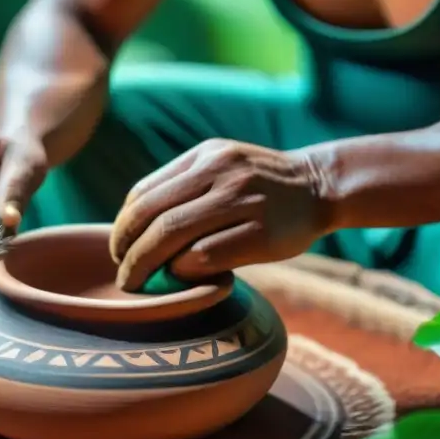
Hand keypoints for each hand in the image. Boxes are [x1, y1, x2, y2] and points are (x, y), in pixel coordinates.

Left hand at [109, 139, 331, 289]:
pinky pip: (206, 254)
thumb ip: (186, 187)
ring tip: (141, 283)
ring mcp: (242, 199)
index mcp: (206, 155)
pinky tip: (181, 278)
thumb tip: (136, 232)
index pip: (144, 192)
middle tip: (125, 276)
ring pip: (173, 234)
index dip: (123, 226)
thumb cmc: (262, 186)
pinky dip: (184, 269)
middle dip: (129, 251)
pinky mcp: (262, 231)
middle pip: (153, 216)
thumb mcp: (223, 165)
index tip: (119, 250)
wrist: (320, 186)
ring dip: (148, 264)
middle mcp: (220, 171)